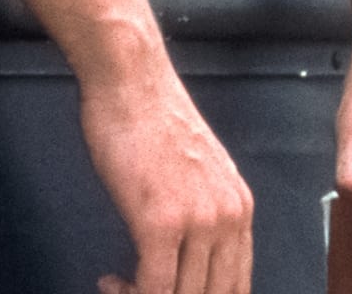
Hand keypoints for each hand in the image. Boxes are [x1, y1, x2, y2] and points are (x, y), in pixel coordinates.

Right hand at [84, 67, 254, 293]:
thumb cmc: (149, 117)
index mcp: (240, 207)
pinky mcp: (161, 221)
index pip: (237, 283)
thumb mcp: (195, 171)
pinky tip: (112, 283)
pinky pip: (154, 286)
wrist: (130, 80)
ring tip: (122, 289)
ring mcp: (198, 221)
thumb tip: (189, 253)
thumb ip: (203, 212)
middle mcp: (228, 217)